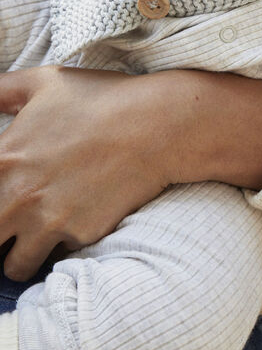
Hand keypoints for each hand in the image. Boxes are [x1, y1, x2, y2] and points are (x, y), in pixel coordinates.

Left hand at [0, 66, 172, 279]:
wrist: (157, 124)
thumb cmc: (102, 98)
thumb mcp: (44, 82)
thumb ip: (0, 91)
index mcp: (2, 160)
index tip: (3, 199)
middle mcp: (17, 197)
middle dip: (1, 232)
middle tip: (14, 223)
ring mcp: (49, 222)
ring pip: (14, 267)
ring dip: (22, 253)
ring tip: (37, 234)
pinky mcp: (81, 234)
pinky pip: (59, 256)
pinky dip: (63, 245)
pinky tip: (78, 218)